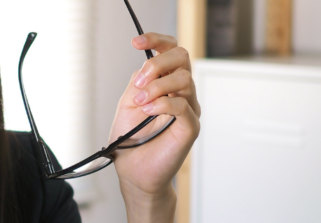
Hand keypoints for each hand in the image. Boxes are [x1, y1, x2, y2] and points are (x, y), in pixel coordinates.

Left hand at [109, 33, 200, 222]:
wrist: (133, 170)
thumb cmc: (131, 138)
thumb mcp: (129, 102)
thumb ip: (139, 82)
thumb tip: (147, 66)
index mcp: (166, 82)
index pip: (171, 50)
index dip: (156, 40)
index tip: (136, 42)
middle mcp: (181, 92)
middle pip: (182, 57)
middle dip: (157, 63)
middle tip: (139, 82)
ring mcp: (188, 108)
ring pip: (183, 80)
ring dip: (156, 87)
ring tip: (140, 103)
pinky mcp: (191, 126)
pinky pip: (183, 105)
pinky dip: (163, 104)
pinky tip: (148, 111)